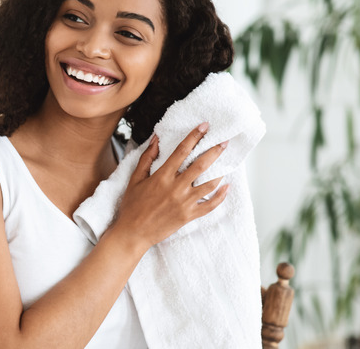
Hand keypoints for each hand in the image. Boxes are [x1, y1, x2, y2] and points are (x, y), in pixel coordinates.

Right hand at [110, 123, 228, 251]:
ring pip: (209, 184)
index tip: (204, 126)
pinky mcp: (189, 216)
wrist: (133, 233)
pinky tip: (226, 187)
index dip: (194, 136)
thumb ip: (147, 158)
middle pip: (201, 165)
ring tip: (227, 163)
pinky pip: (210, 205)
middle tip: (224, 142)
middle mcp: (176, 188)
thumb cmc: (132, 206)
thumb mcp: (135, 179)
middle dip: (215, 151)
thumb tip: (156, 139)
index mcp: (162, 176)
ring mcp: (184, 203)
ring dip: (220, 171)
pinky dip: (220, 196)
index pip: (182, 151)